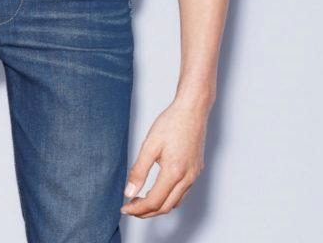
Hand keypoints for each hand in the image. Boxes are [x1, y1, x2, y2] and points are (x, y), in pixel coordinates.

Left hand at [120, 98, 209, 218]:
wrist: (192, 109)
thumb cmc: (172, 122)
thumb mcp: (150, 145)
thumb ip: (138, 170)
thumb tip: (129, 192)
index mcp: (174, 172)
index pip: (153, 202)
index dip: (137, 209)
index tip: (125, 207)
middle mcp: (187, 178)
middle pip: (165, 207)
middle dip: (146, 212)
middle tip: (131, 208)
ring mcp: (194, 175)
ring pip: (175, 203)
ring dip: (158, 207)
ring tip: (141, 201)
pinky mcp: (196, 170)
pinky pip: (183, 193)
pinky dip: (169, 198)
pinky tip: (158, 190)